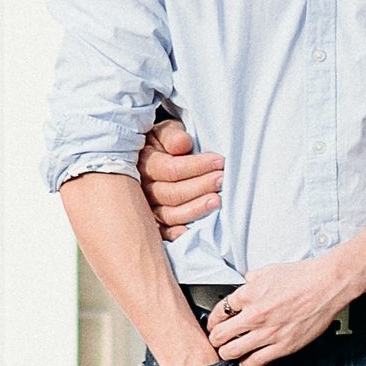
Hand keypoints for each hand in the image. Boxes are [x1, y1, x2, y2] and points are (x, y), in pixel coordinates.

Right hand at [142, 119, 225, 237]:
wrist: (148, 154)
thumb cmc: (163, 142)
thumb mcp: (165, 131)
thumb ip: (172, 135)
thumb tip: (183, 144)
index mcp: (144, 164)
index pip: (170, 169)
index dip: (196, 166)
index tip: (219, 161)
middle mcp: (143, 189)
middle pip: (171, 193)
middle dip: (200, 186)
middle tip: (222, 180)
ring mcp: (147, 208)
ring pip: (169, 214)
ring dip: (195, 209)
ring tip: (217, 201)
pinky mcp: (153, 223)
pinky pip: (163, 233)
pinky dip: (176, 234)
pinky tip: (192, 231)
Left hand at [201, 255, 352, 365]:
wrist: (326, 285)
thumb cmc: (303, 276)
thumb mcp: (270, 270)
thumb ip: (253, 278)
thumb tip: (247, 282)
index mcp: (249, 295)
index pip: (218, 312)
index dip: (213, 320)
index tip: (214, 324)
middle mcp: (254, 315)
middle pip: (220, 335)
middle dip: (216, 339)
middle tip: (217, 340)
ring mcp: (267, 333)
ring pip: (233, 352)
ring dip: (227, 353)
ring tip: (229, 352)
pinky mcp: (282, 346)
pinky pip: (255, 362)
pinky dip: (247, 364)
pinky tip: (247, 361)